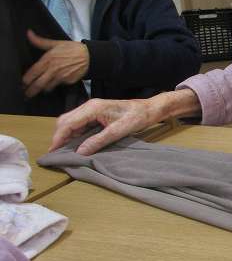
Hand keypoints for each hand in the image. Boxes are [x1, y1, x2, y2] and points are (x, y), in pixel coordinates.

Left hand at [23, 30, 88, 97]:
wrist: (90, 57)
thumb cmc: (73, 49)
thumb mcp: (56, 43)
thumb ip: (40, 41)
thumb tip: (28, 33)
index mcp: (47, 60)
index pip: (32, 73)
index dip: (25, 80)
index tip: (22, 83)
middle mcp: (53, 70)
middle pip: (38, 84)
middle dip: (30, 91)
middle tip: (26, 94)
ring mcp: (61, 77)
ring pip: (47, 87)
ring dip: (42, 89)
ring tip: (38, 91)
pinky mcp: (68, 82)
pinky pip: (58, 86)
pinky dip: (54, 86)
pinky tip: (52, 85)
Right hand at [49, 89, 200, 154]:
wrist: (149, 109)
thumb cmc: (136, 117)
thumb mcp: (118, 131)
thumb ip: (98, 141)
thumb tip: (79, 152)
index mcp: (93, 108)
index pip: (68, 123)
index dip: (58, 137)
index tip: (52, 151)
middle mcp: (89, 106)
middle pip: (66, 120)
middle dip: (59, 136)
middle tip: (57, 153)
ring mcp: (92, 109)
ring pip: (71, 121)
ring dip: (66, 135)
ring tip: (64, 150)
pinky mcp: (96, 113)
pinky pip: (80, 123)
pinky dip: (74, 133)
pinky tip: (76, 143)